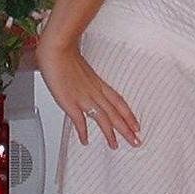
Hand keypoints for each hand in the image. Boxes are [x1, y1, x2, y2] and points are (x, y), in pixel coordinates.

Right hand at [35, 32, 140, 149]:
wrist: (57, 48)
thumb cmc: (66, 55)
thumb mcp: (82, 69)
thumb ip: (86, 80)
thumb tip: (86, 85)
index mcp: (98, 83)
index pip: (119, 102)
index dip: (129, 115)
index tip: (137, 126)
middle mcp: (94, 92)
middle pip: (115, 113)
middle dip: (126, 129)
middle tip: (136, 141)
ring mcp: (83, 97)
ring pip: (102, 118)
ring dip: (110, 133)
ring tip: (115, 145)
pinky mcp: (69, 102)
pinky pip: (79, 120)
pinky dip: (83, 131)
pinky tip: (85, 140)